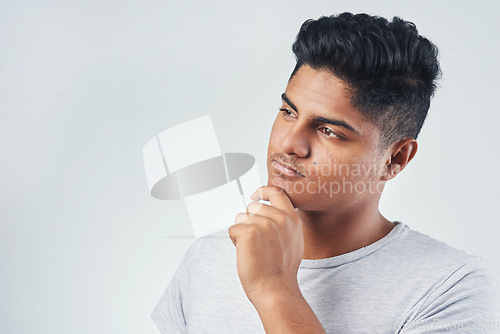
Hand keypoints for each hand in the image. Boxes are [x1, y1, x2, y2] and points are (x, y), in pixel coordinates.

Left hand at [228, 186, 303, 305]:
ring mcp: (264, 224)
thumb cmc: (281, 269)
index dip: (262, 191)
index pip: (276, 192)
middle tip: (256, 242)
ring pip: (241, 217)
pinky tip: (246, 253)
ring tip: (253, 249)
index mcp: (292, 218)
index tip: (255, 195)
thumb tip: (269, 209)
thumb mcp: (294, 240)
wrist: (275, 289)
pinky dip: (234, 240)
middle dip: (249, 220)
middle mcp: (279, 218)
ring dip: (242, 231)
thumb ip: (284, 222)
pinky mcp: (249, 232)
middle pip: (253, 206)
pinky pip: (233, 229)